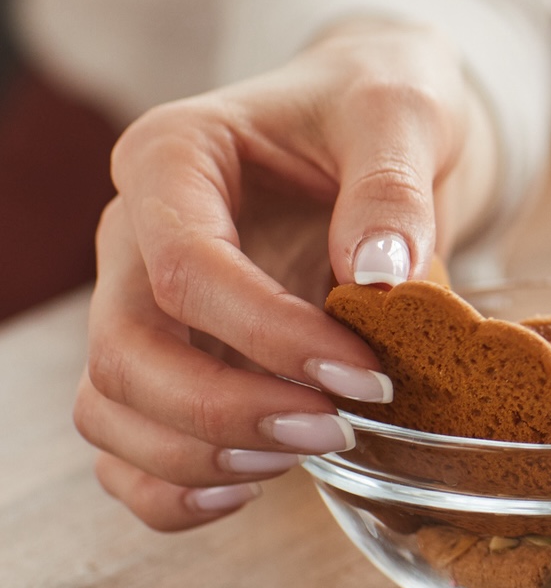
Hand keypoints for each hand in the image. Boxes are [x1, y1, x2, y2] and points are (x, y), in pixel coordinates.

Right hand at [73, 20, 496, 529]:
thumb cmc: (379, 102)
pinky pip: (128, 441)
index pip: (184, 267)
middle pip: (125, 350)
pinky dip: (170, 485)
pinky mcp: (171, 348)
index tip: (363, 375)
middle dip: (225, 410)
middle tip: (336, 430)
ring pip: (110, 406)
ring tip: (309, 451)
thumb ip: (392, 184)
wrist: (379, 125)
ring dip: (199, 453)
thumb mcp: (403, 111)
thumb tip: (380, 278)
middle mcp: (137, 230)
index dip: (269, 336)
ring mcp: (142, 295)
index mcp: (174, 155)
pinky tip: (251, 485)